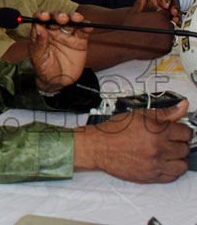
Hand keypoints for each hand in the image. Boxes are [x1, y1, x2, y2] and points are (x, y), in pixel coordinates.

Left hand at [28, 10, 89, 91]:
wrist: (58, 82)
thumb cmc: (44, 69)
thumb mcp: (38, 58)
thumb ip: (39, 43)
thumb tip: (38, 27)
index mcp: (41, 33)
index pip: (40, 19)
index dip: (41, 15)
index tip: (43, 16)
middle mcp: (54, 31)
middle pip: (56, 18)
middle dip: (59, 15)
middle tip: (62, 18)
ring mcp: (67, 35)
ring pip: (71, 21)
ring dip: (73, 17)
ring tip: (76, 18)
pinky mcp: (79, 41)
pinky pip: (83, 31)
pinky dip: (86, 26)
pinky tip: (87, 27)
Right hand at [75, 101, 191, 182]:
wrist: (98, 147)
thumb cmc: (115, 131)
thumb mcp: (139, 115)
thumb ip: (165, 112)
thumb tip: (183, 107)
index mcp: (158, 132)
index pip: (186, 132)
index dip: (181, 129)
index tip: (175, 130)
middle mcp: (159, 149)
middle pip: (185, 149)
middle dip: (178, 143)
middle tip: (168, 140)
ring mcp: (155, 165)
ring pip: (182, 165)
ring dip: (177, 158)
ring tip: (167, 153)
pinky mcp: (150, 176)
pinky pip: (172, 177)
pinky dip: (170, 170)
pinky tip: (162, 162)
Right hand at [122, 3, 173, 55]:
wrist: (126, 44)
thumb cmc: (128, 28)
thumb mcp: (133, 14)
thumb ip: (139, 3)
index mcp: (160, 16)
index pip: (165, 15)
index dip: (159, 18)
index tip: (152, 22)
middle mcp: (167, 26)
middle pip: (169, 25)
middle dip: (162, 27)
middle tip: (152, 31)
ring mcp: (168, 37)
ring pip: (169, 35)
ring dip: (163, 36)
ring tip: (151, 37)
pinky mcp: (167, 48)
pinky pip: (168, 45)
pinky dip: (162, 45)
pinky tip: (152, 44)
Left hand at [135, 0, 179, 23]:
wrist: (146, 13)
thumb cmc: (145, 6)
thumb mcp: (143, 2)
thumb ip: (142, 0)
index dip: (166, 1)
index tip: (166, 5)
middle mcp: (169, 3)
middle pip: (174, 5)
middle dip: (174, 9)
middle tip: (174, 12)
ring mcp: (172, 11)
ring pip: (177, 13)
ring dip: (178, 16)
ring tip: (175, 19)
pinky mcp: (173, 18)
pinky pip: (177, 20)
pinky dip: (178, 22)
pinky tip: (178, 25)